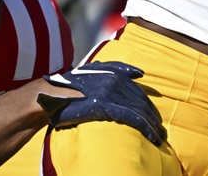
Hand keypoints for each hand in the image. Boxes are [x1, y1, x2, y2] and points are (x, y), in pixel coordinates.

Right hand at [37, 61, 165, 145]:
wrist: (47, 96)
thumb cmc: (66, 89)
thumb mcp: (88, 74)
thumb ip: (111, 70)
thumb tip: (138, 74)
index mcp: (111, 72)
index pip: (136, 89)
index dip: (147, 103)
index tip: (154, 116)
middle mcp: (113, 79)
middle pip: (140, 99)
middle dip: (152, 115)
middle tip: (160, 129)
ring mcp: (109, 91)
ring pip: (139, 108)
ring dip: (153, 124)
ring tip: (159, 136)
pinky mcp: (104, 105)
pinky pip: (132, 117)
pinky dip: (146, 127)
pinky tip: (153, 136)